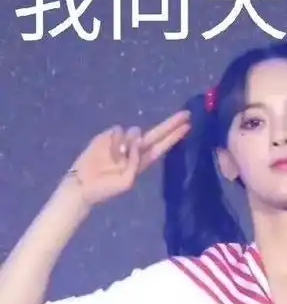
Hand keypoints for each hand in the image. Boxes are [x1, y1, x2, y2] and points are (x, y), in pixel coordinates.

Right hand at [67, 110, 189, 205]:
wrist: (81, 185)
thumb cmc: (105, 189)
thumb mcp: (126, 182)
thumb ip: (135, 164)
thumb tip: (136, 144)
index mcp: (142, 161)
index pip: (162, 146)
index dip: (174, 137)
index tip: (188, 126)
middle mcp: (135, 149)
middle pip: (156, 133)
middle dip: (171, 124)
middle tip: (186, 114)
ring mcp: (121, 141)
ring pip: (133, 131)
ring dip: (128, 142)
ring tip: (117, 158)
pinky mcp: (107, 136)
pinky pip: (117, 130)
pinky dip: (115, 140)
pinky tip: (107, 152)